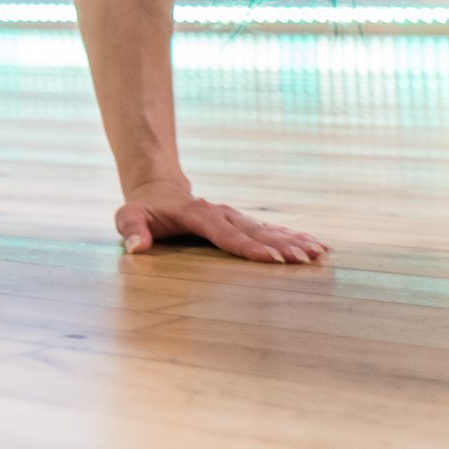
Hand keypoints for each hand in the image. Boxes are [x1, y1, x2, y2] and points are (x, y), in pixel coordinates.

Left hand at [115, 179, 328, 264]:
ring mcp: (234, 216)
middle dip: (282, 245)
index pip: (225, 233)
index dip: (247, 246)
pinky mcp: (242, 221)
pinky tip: (316, 245)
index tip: (271, 259)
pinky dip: (294, 236)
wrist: (157, 189)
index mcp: (197, 214)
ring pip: (268, 229)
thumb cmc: (143, 209)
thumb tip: (136, 248)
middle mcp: (221, 213)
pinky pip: (271, 229)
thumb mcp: (127, 216)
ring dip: (294, 240)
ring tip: (320, 252)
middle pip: (254, 231)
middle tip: (306, 258)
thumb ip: (130, 230)